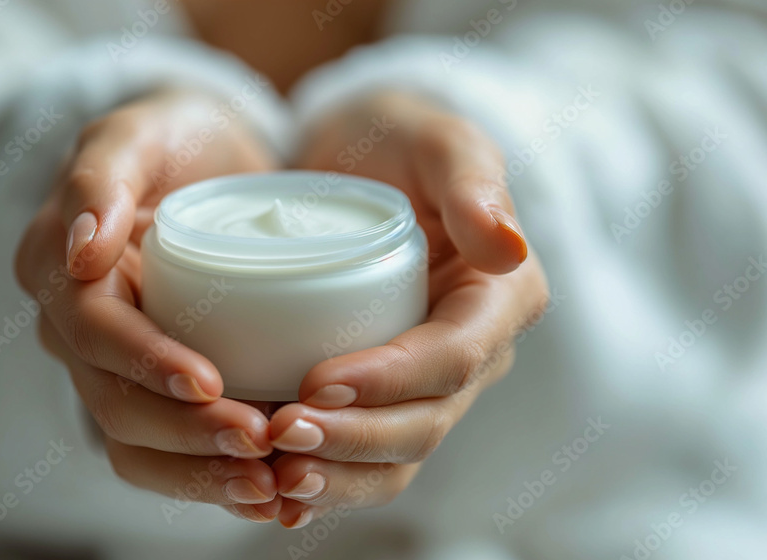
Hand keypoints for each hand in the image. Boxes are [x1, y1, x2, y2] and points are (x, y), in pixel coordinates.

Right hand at [15, 90, 284, 521]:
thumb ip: (100, 176)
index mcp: (56, 271)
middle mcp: (76, 331)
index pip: (92, 332)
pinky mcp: (156, 390)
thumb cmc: (173, 136)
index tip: (209, 383)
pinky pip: (170, 451)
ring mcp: (114, 367)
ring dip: (200, 474)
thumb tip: (79, 250)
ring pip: (137, 444)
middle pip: (114, 403)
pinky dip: (213, 478)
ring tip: (270, 487)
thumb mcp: (136, 130)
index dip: (145, 363)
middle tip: (260, 443)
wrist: (211, 162)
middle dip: (185, 433)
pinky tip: (266, 492)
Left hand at [269, 92, 548, 527]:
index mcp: (499, 298)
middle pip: (424, 422)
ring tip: (274, 478)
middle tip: (278, 434)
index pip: (454, 357)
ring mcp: (428, 382)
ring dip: (338, 477)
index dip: (391, 380)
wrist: (358, 160)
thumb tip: (507, 247)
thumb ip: (472, 181)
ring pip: (397, 456)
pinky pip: (365, 456)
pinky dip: (326, 481)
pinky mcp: (384, 394)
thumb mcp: (436, 139)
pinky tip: (275, 496)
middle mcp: (471, 352)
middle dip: (355, 440)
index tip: (316, 381)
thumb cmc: (398, 141)